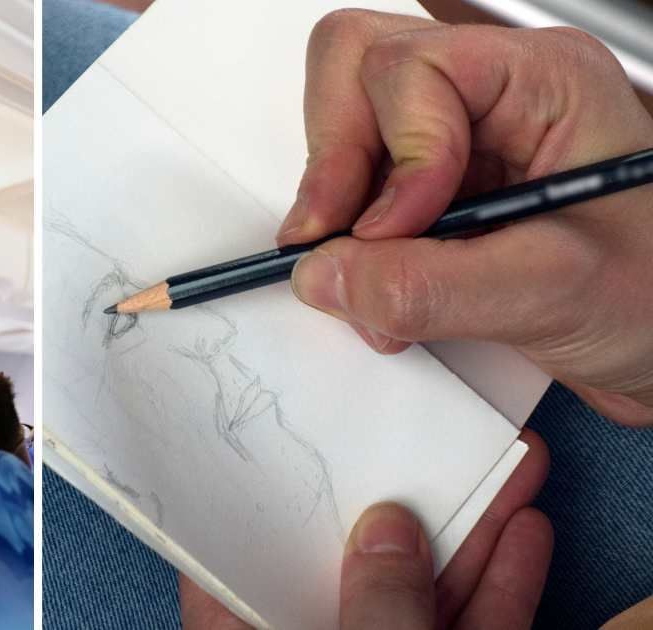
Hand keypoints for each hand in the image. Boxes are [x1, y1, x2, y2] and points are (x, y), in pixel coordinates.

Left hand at [181, 430, 550, 628]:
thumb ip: (375, 607)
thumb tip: (388, 529)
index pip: (242, 547)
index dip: (260, 483)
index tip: (280, 415)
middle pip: (351, 550)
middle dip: (402, 487)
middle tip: (425, 421)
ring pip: (423, 584)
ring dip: (471, 526)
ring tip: (503, 460)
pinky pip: (472, 624)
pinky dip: (503, 584)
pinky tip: (527, 530)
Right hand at [280, 9, 652, 424]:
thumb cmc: (652, 300)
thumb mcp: (549, 293)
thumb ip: (430, 286)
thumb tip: (326, 273)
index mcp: (539, 81)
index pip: (410, 68)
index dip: (390, 152)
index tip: (392, 232)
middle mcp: (488, 92)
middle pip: (354, 69)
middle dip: (334, 162)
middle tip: (338, 240)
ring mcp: (452, 134)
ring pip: (339, 122)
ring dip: (335, 208)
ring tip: (372, 281)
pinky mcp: (426, 184)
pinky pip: (348, 185)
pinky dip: (344, 240)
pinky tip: (382, 288)